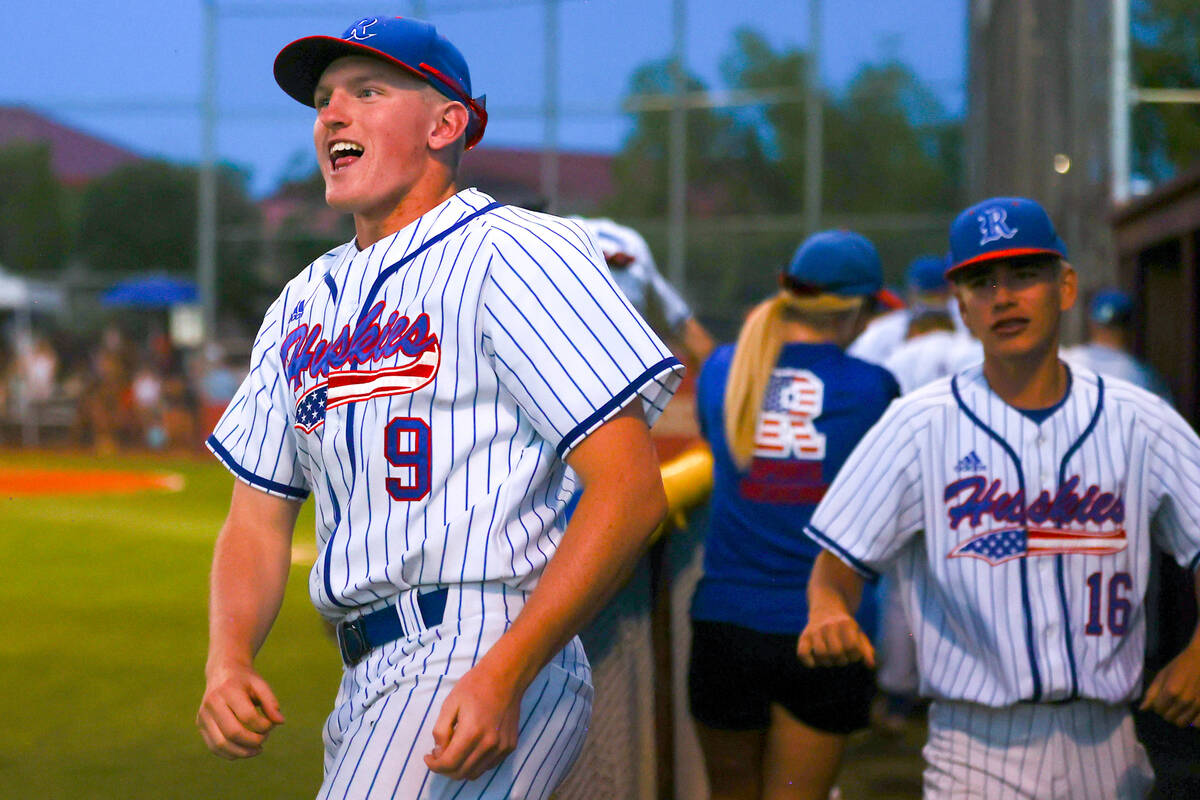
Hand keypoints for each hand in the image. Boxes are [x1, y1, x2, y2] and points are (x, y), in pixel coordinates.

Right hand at [197, 662, 284, 758]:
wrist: (221, 671)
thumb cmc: (245, 680)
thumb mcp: (261, 685)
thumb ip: (271, 702)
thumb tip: (280, 722)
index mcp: (228, 690)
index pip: (247, 716)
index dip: (263, 726)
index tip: (272, 725)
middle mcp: (212, 703)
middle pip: (232, 732)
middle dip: (253, 741)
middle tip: (265, 739)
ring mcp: (203, 715)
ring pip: (221, 744)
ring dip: (242, 752)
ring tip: (258, 749)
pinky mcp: (200, 725)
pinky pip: (214, 747)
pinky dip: (231, 754)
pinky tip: (245, 751)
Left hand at [424, 660, 522, 780]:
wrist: (505, 677)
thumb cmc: (474, 687)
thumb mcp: (450, 704)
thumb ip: (441, 731)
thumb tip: (439, 752)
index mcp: (472, 732)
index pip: (449, 764)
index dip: (434, 765)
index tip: (428, 757)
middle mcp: (489, 744)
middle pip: (461, 773)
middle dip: (444, 769)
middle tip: (438, 756)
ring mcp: (502, 747)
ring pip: (475, 774)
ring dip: (459, 769)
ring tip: (453, 753)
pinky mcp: (510, 747)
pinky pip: (488, 766)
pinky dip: (475, 764)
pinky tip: (470, 749)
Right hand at [796, 610, 875, 668]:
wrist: (826, 609)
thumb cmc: (846, 628)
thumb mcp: (859, 634)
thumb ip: (866, 650)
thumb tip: (870, 665)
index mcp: (845, 624)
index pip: (852, 647)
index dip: (854, 656)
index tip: (853, 654)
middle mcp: (829, 626)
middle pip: (836, 653)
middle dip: (841, 661)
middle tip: (842, 658)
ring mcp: (815, 631)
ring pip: (821, 654)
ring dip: (827, 662)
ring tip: (830, 659)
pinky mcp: (803, 636)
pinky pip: (802, 653)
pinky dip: (809, 662)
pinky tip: (816, 662)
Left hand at [1140, 642, 1199, 726]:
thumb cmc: (1180, 665)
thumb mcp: (1162, 675)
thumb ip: (1152, 693)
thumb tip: (1142, 709)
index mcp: (1171, 691)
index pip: (1158, 710)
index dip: (1157, 705)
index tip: (1161, 698)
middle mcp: (1185, 701)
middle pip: (1169, 718)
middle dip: (1166, 711)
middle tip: (1170, 702)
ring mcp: (1198, 706)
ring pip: (1182, 723)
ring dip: (1178, 717)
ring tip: (1179, 707)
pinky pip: (1197, 724)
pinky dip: (1192, 720)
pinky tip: (1191, 711)